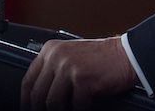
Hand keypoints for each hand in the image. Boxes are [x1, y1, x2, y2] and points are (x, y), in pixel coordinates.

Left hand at [20, 36, 136, 109]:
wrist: (128, 55)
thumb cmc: (103, 58)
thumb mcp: (71, 57)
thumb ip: (54, 71)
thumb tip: (40, 97)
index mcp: (51, 50)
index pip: (28, 81)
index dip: (26, 101)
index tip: (29, 109)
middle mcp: (56, 56)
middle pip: (37, 95)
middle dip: (42, 110)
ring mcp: (69, 67)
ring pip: (53, 103)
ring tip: (71, 108)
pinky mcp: (82, 79)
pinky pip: (75, 106)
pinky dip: (81, 109)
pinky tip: (86, 106)